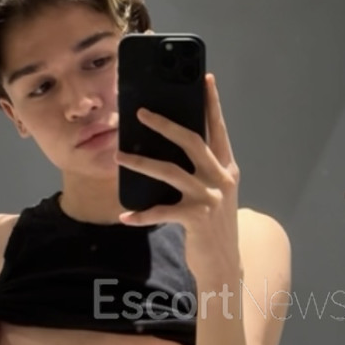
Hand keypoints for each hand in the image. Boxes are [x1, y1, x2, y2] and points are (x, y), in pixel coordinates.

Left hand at [115, 73, 240, 278]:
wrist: (224, 264)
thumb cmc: (213, 224)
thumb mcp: (213, 192)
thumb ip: (201, 169)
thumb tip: (171, 145)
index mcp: (227, 168)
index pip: (218, 129)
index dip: (212, 104)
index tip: (206, 79)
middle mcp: (221, 178)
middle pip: (192, 141)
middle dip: (165, 125)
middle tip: (141, 113)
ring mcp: (210, 198)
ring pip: (171, 171)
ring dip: (141, 163)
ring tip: (118, 156)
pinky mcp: (197, 218)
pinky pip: (162, 212)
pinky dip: (141, 215)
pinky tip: (125, 216)